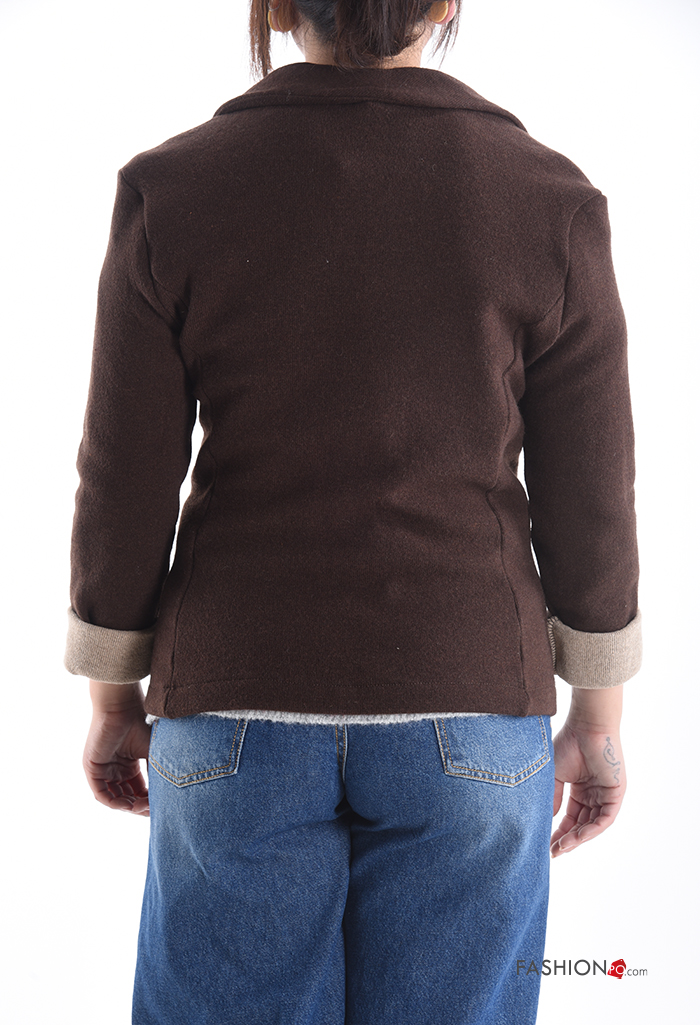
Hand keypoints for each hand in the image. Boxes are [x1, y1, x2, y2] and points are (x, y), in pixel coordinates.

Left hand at [83, 681, 151, 815]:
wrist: (122, 706)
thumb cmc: (139, 723)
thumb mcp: (153, 752)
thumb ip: (158, 772)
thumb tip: (172, 793)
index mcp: (128, 764)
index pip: (138, 790)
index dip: (148, 800)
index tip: (161, 806)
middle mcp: (115, 769)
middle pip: (127, 796)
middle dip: (139, 806)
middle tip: (152, 810)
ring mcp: (102, 770)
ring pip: (114, 798)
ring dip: (128, 806)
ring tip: (142, 808)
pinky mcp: (92, 769)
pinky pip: (101, 794)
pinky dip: (114, 802)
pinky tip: (128, 804)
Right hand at [550, 721, 625, 856]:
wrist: (586, 726)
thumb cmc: (568, 744)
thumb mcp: (554, 776)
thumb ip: (552, 799)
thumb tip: (545, 821)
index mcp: (581, 789)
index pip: (570, 817)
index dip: (559, 831)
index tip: (546, 844)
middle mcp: (594, 794)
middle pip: (581, 824)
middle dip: (568, 839)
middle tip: (553, 852)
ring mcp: (606, 794)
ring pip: (593, 824)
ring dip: (578, 838)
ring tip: (562, 847)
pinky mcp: (616, 793)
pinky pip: (605, 818)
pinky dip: (592, 830)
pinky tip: (578, 837)